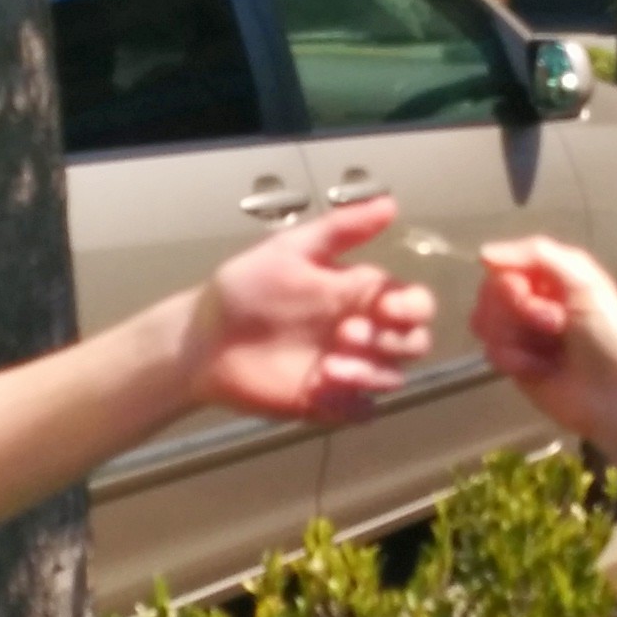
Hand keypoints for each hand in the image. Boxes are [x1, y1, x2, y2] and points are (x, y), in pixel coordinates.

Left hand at [187, 198, 436, 421]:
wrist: (202, 340)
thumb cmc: (245, 289)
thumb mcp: (290, 250)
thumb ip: (340, 230)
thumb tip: (391, 205)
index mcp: (358, 295)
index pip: (413, 303)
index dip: (411, 307)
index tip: (386, 307)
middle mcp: (362, 333)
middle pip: (414, 343)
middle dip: (392, 341)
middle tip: (345, 334)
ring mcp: (347, 370)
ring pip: (393, 378)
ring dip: (372, 373)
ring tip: (329, 367)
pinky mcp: (328, 404)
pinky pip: (362, 411)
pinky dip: (352, 404)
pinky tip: (320, 389)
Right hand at [472, 238, 616, 500]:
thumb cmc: (612, 338)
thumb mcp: (586, 282)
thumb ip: (538, 254)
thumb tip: (484, 254)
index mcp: (553, 276)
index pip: (505, 264)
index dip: (512, 282)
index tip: (534, 295)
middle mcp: (535, 301)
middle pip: (490, 291)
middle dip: (516, 310)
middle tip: (554, 326)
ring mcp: (522, 333)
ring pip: (485, 320)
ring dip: (515, 336)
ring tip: (548, 349)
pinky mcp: (515, 364)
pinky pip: (491, 351)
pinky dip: (515, 360)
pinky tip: (540, 369)